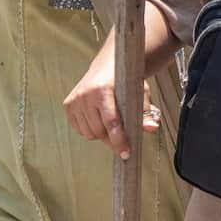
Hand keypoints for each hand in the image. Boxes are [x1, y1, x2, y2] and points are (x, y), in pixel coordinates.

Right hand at [63, 44, 160, 159]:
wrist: (107, 67)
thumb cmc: (125, 82)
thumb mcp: (139, 92)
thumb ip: (145, 111)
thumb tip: (151, 128)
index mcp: (103, 90)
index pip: (111, 122)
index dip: (119, 140)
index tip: (126, 153)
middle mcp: (85, 95)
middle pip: (99, 131)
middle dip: (111, 139)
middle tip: (121, 139)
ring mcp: (75, 100)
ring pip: (88, 133)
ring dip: (101, 135)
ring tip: (110, 124)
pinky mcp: (68, 105)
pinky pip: (79, 129)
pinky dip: (90, 130)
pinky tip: (98, 119)